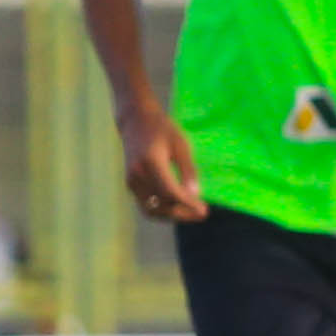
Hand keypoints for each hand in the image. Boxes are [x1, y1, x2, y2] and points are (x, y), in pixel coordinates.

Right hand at [119, 103, 205, 222]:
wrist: (135, 120)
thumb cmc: (162, 129)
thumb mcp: (181, 144)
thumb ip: (188, 169)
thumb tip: (195, 194)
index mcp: (150, 162)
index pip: (170, 192)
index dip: (188, 204)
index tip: (204, 210)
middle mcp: (137, 175)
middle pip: (161, 205)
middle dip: (183, 213)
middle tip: (203, 213)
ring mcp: (131, 181)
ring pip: (151, 210)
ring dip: (173, 215)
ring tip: (193, 213)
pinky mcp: (130, 184)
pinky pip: (146, 205)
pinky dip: (163, 210)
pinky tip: (179, 208)